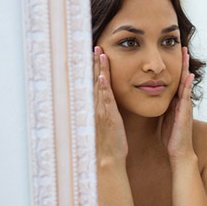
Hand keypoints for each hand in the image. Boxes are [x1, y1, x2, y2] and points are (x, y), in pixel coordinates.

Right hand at [93, 46, 127, 162]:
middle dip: (95, 63)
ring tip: (99, 53)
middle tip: (95, 46)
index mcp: (99, 107)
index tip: (96, 53)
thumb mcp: (110, 123)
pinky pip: (105, 100)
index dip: (96, 68)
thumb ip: (109, 110)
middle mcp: (96, 107)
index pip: (96, 83)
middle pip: (95, 80)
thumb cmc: (111, 143)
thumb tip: (110, 101)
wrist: (108, 159)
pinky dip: (102, 87)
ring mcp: (100, 111)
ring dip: (98, 69)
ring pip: (98, 86)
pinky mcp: (108, 117)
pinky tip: (101, 76)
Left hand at [161, 46, 195, 159]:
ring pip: (185, 82)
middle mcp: (182, 101)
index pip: (174, 80)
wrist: (179, 152)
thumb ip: (162, 106)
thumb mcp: (164, 117)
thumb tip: (153, 97)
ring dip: (185, 67)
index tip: (173, 52)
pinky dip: (186, 84)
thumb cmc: (171, 136)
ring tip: (185, 53)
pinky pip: (185, 95)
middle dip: (182, 62)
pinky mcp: (184, 112)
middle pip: (182, 76)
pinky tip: (188, 75)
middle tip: (182, 46)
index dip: (175, 67)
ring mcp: (185, 105)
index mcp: (175, 101)